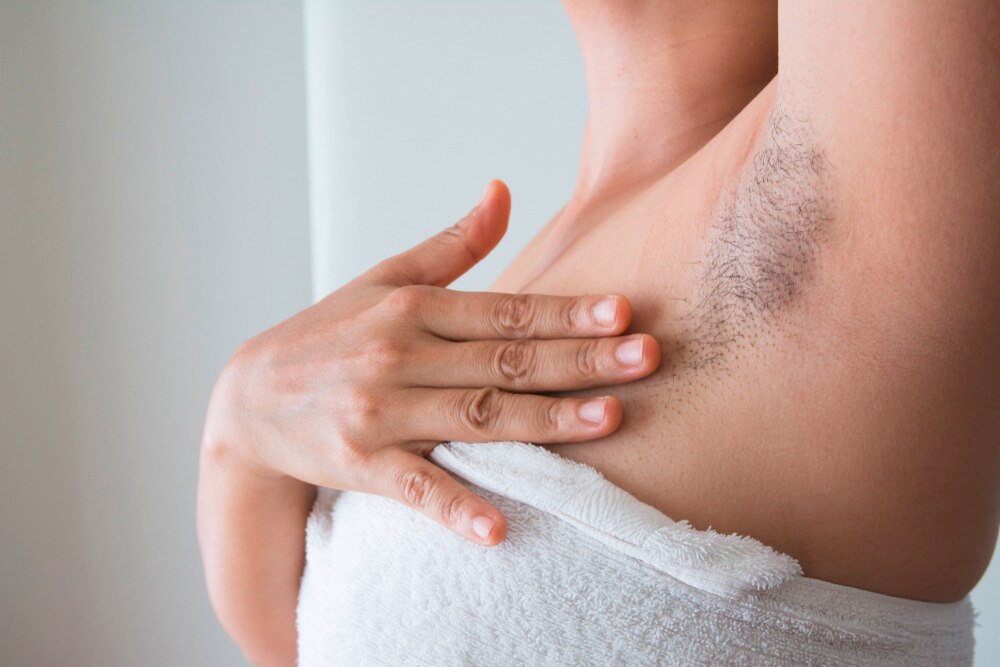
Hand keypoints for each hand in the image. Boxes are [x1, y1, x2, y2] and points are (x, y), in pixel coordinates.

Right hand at [202, 180, 659, 545]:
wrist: (248, 402)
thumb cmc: (328, 335)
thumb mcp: (383, 280)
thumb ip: (452, 245)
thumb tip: (503, 190)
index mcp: (411, 308)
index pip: (503, 311)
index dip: (565, 311)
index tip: (623, 312)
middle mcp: (397, 354)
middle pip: (503, 361)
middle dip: (579, 360)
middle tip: (646, 358)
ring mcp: (378, 411)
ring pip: (476, 418)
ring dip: (544, 421)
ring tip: (608, 420)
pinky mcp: (360, 464)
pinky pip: (416, 487)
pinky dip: (456, 507)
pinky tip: (500, 529)